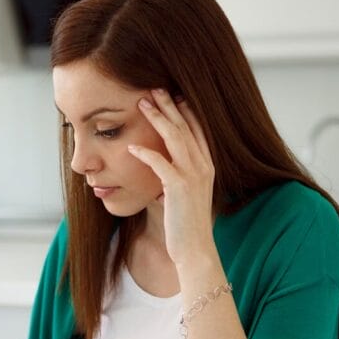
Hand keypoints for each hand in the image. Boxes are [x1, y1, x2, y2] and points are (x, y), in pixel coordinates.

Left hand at [127, 89, 216, 265]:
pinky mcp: (178, 188)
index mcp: (207, 166)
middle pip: (186, 127)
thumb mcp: (187, 196)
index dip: (185, 110)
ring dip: (157, 118)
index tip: (172, 95)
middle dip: (169, 105)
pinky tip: (131, 146)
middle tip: (154, 88)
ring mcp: (193, 176)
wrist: (195, 249)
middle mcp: (203, 166)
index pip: (198, 129)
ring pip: (175, 138)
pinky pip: (160, 163)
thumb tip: (164, 170)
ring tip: (142, 104)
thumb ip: (179, 178)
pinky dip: (145, 153)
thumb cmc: (187, 225)